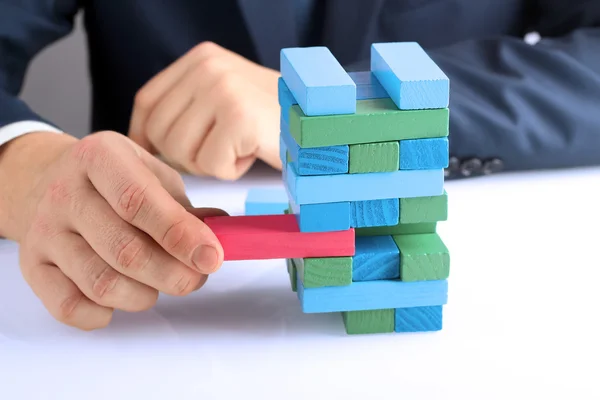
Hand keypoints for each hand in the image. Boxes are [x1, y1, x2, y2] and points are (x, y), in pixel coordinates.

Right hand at [7, 131, 224, 329]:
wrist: (51, 181)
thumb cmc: (115, 181)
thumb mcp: (153, 175)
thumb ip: (184, 208)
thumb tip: (216, 240)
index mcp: (100, 158)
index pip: (138, 202)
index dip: (180, 236)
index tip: (211, 258)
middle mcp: (65, 192)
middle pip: (124, 250)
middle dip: (172, 275)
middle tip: (194, 278)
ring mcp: (44, 231)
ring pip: (101, 284)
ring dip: (144, 295)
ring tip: (158, 284)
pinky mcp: (33, 266)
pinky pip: (71, 307)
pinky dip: (105, 313)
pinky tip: (122, 295)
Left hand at [128, 41, 281, 179]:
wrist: (319, 124)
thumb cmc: (271, 119)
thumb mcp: (223, 97)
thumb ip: (186, 107)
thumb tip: (140, 140)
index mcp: (202, 58)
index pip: (147, 101)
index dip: (144, 135)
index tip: (155, 155)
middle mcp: (209, 67)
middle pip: (159, 131)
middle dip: (184, 156)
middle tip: (220, 150)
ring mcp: (224, 89)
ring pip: (180, 152)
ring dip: (209, 163)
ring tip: (238, 148)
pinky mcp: (239, 117)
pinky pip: (210, 165)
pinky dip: (231, 170)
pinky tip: (251, 153)